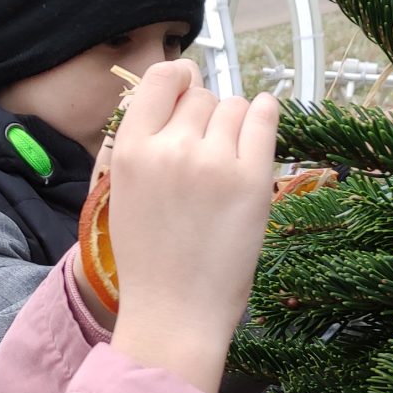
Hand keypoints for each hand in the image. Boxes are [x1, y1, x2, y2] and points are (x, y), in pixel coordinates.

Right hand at [99, 60, 278, 392]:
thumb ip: (145, 144)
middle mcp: (169, 147)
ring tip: (228, 163)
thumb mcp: (127, 193)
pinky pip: (264, 119)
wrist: (175, 314)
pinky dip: (266, 115)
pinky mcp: (251, 178)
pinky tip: (264, 120)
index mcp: (129, 150)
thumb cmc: (152, 261)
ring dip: (235, 125)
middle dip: (207, 117)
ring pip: (234, 106)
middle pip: (201, 95)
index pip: (159, 78)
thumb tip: (180, 89)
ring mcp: (212, 161)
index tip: (189, 87)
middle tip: (208, 155)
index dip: (179, 78)